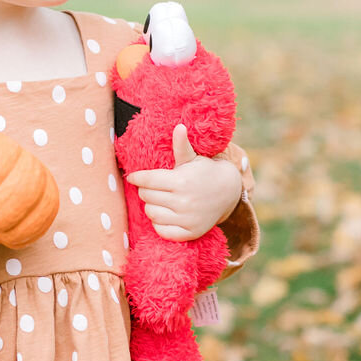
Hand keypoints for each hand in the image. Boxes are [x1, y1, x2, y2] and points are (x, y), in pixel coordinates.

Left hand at [126, 124, 242, 240]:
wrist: (228, 192)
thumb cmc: (204, 172)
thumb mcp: (193, 158)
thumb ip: (181, 145)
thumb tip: (179, 127)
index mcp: (181, 181)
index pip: (147, 180)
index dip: (137, 178)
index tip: (133, 177)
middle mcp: (183, 201)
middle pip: (146, 197)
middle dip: (146, 190)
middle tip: (153, 187)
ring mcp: (187, 219)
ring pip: (151, 213)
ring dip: (152, 206)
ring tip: (160, 200)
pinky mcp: (190, 233)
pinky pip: (162, 231)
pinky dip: (159, 223)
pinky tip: (165, 214)